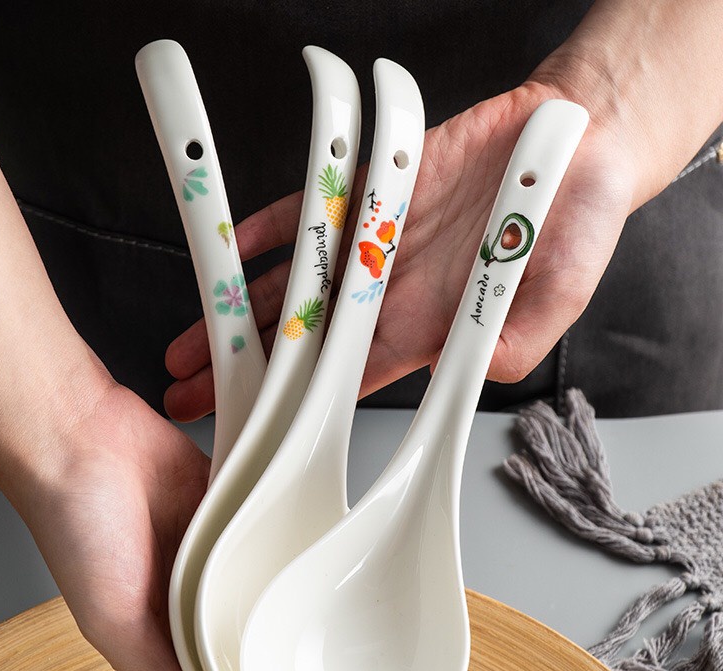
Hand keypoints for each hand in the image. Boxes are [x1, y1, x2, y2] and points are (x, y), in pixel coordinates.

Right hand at [16, 382, 291, 670]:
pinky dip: (285, 546)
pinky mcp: (226, 507)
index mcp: (157, 634)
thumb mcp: (111, 622)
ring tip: (331, 626)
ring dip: (288, 603)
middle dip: (281, 663)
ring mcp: (210, 551)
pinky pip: (264, 533)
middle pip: (245, 642)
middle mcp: (186, 597)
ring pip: (260, 588)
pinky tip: (312, 559)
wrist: (80, 440)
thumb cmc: (75, 527)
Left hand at [163, 80, 634, 419]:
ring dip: (240, 309)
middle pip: (302, 339)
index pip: (345, 379)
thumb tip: (477, 373)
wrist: (574, 145)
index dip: (296, 409)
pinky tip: (232, 248)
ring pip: (293, 282)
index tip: (252, 433)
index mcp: (427, 328)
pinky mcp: (373, 188)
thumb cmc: (576, 225)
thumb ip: (516, 341)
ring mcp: (375, 240)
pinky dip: (272, 226)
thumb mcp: (560, 298)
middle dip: (246, 368)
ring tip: (186, 341)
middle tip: (190, 391)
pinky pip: (311, 208)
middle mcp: (390, 290)